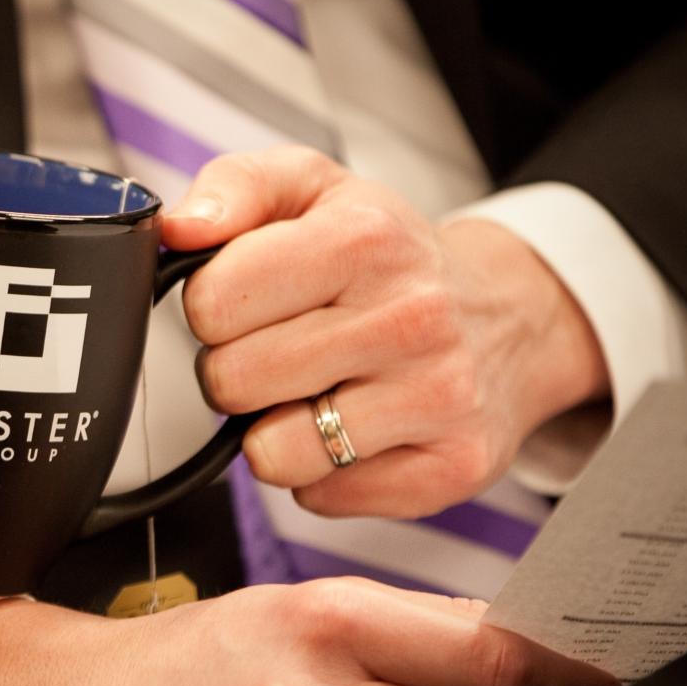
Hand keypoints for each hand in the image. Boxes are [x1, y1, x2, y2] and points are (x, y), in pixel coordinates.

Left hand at [163, 146, 608, 518]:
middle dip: (235, 370)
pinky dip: (320, 473)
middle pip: (232, 382)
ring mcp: (438, 397)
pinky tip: (352, 428)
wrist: (507, 318)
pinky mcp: (451, 466)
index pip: (212, 301)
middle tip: (279, 350)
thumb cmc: (389, 258)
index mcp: (365, 238)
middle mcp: (411, 316)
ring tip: (312, 392)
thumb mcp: (313, 188)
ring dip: (273, 430)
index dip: (211, 306)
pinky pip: (321, 498)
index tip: (246, 302)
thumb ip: (236, 186)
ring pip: (273, 454)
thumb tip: (180, 226)